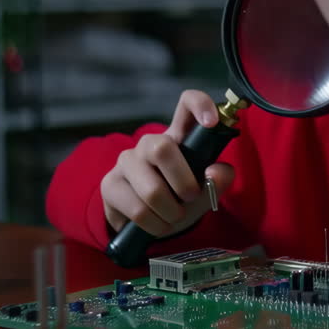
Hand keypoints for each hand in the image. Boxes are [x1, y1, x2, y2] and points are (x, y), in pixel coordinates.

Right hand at [100, 90, 235, 236]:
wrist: (148, 224)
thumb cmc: (179, 199)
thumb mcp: (205, 191)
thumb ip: (218, 180)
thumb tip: (215, 172)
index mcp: (178, 137)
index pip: (186, 103)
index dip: (200, 105)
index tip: (212, 123)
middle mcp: (150, 143)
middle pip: (162, 148)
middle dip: (183, 182)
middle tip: (190, 198)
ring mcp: (127, 162)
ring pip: (151, 190)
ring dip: (171, 213)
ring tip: (174, 217)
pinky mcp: (110, 184)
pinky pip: (138, 210)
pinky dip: (156, 225)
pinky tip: (157, 224)